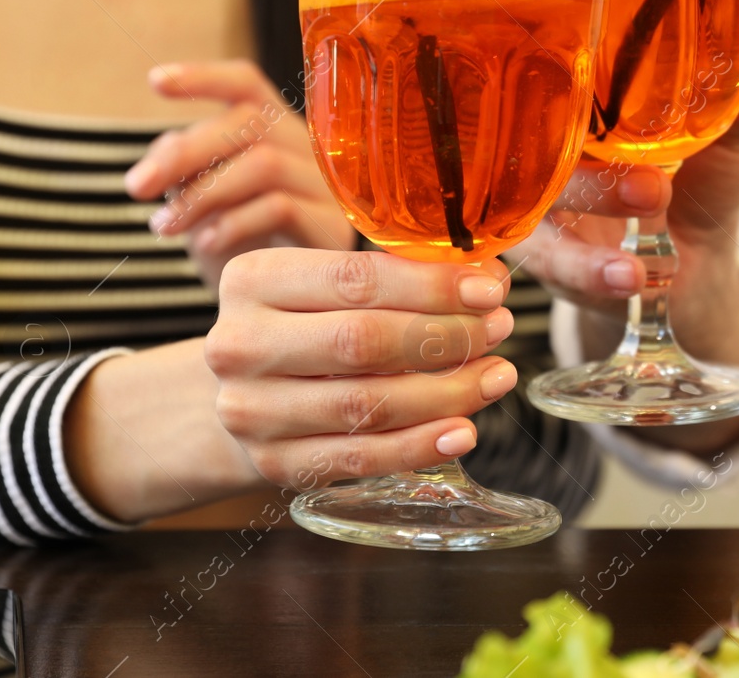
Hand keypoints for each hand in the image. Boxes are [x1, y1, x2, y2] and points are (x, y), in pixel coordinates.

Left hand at [124, 61, 355, 286]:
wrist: (285, 300)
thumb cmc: (241, 239)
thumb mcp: (202, 198)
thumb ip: (183, 168)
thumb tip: (161, 154)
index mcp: (273, 128)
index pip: (246, 84)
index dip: (204, 77)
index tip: (155, 82)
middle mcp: (306, 146)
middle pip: (248, 123)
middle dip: (184, 153)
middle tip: (135, 187)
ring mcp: (326, 183)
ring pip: (264, 164)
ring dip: (202, 194)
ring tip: (165, 226)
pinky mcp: (332, 224)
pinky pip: (281, 207)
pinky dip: (233, 223)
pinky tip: (205, 244)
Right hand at [207, 248, 517, 486]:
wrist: (244, 392)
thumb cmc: (305, 325)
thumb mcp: (329, 285)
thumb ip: (400, 275)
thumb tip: (489, 276)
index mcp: (253, 279)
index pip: (356, 278)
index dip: (432, 285)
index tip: (488, 289)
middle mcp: (240, 344)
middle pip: (362, 341)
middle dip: (445, 337)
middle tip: (497, 329)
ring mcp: (252, 410)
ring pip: (366, 404)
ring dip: (446, 392)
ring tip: (495, 376)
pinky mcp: (274, 463)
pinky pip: (360, 458)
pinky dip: (419, 446)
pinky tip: (463, 431)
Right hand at [513, 50, 738, 363]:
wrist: (693, 265)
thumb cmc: (699, 182)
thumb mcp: (727, 142)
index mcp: (589, 103)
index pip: (559, 74)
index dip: (571, 74)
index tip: (605, 83)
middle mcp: (552, 148)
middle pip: (542, 144)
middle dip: (594, 173)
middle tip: (653, 188)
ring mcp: (543, 203)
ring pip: (541, 211)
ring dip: (589, 237)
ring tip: (637, 263)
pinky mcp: (549, 257)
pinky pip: (555, 266)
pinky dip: (593, 276)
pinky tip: (634, 280)